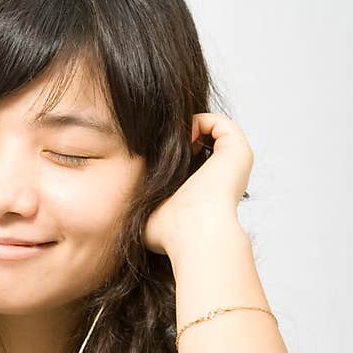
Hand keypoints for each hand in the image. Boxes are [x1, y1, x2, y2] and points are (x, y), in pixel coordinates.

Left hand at [143, 112, 253, 256]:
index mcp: (207, 189)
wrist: (194, 231)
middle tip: (161, 141)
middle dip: (178, 135)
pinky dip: (200, 121)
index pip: (190, 160)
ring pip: (212, 130)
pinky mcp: (238, 150)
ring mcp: (233, 162)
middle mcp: (223, 174)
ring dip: (189, 126)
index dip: (170, 151)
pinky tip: (184, 136)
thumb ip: (142, 201)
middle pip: (201, 141)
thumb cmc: (170, 231)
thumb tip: (113, 197)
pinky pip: (220, 123)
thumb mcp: (150, 212)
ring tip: (173, 138)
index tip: (151, 151)